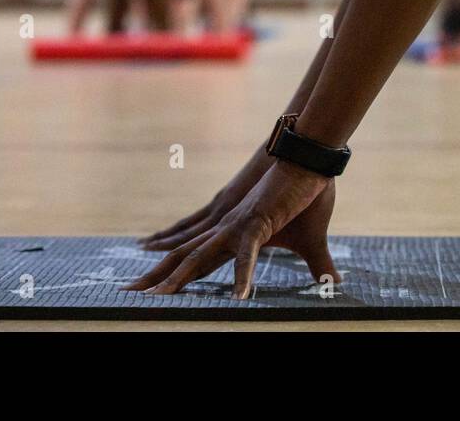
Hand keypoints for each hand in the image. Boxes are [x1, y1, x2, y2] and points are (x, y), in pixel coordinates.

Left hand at [124, 160, 337, 298]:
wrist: (309, 159)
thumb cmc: (308, 195)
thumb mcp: (309, 241)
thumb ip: (315, 262)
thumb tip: (333, 281)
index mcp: (231, 232)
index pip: (193, 256)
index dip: (170, 271)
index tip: (147, 287)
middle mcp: (225, 229)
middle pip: (182, 256)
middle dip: (155, 277)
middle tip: (126, 293)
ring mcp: (236, 226)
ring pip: (199, 257)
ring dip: (178, 279)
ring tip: (156, 300)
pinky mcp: (257, 222)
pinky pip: (245, 254)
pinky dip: (241, 275)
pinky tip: (237, 298)